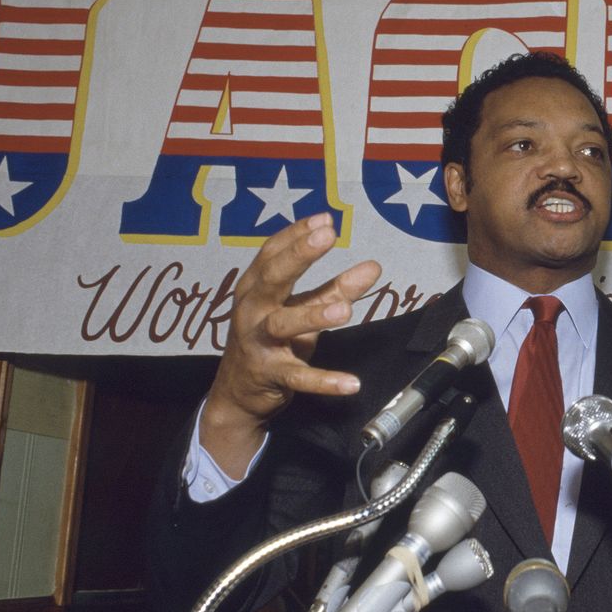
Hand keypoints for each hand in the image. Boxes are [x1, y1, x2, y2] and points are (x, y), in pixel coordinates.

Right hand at [201, 213, 380, 476]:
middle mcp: (252, 309)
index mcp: (256, 287)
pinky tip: (352, 384)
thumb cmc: (272, 340)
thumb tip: (374, 266)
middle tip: (327, 236)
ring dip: (313, 315)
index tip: (326, 219)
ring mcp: (258, 342)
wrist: (238, 391)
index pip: (272, 253)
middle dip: (299, 255)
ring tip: (345, 310)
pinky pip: (298, 376)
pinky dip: (324, 381)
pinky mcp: (269, 374)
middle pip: (272, 277)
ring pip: (283, 324)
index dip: (297, 234)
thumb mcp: (301, 310)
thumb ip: (335, 289)